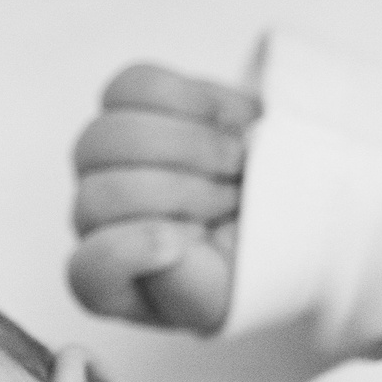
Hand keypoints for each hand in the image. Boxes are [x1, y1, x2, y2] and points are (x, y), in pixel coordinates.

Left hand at [67, 63, 260, 332]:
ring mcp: (109, 162)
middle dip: (179, 193)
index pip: (89, 269)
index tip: (188, 241)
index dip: (130, 252)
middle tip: (233, 197)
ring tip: (234, 160)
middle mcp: (97, 223)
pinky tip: (226, 121)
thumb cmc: (256, 259)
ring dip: (188, 145)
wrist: (293, 198)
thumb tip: (164, 243)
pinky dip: (191, 99)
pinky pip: (134, 86)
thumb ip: (188, 288)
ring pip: (109, 135)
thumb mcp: (234, 295)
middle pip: (98, 195)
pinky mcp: (133, 109)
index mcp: (113, 283)